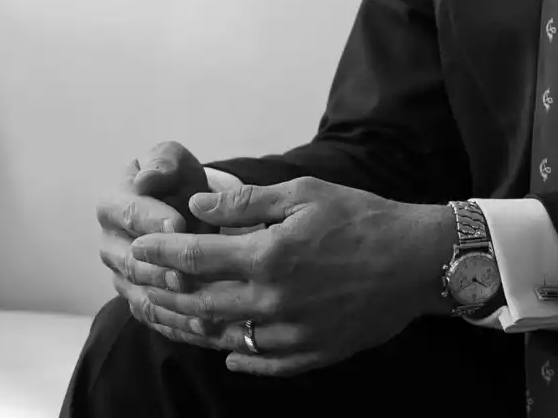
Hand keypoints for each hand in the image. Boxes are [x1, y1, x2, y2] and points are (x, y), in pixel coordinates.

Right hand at [96, 141, 220, 349]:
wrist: (185, 211)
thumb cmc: (177, 182)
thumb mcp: (173, 161)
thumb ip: (162, 163)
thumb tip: (146, 178)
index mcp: (111, 205)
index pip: (128, 213)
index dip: (153, 220)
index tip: (180, 224)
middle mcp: (110, 244)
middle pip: (130, 262)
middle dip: (159, 269)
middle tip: (188, 274)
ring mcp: (122, 277)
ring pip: (140, 295)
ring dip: (169, 303)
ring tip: (199, 306)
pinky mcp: (139, 302)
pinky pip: (154, 319)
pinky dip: (178, 326)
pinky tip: (205, 328)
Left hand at [130, 176, 452, 377]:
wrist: (419, 261)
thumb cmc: (362, 218)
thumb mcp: (303, 194)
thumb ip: (246, 202)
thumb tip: (197, 206)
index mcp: (268, 256)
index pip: (195, 258)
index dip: (160, 253)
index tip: (138, 248)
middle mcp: (274, 300)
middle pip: (200, 305)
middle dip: (165, 293)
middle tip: (141, 284)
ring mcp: (292, 333)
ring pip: (226, 338)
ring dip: (193, 328)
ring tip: (171, 318)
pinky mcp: (313, 352)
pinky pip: (264, 364)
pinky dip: (240, 360)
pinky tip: (227, 354)